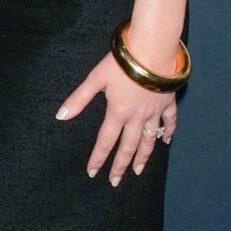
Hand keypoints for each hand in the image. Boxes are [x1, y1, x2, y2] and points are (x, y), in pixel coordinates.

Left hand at [55, 54, 177, 183]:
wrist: (153, 48)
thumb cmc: (123, 61)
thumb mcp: (97, 78)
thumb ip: (79, 98)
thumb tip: (61, 116)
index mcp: (117, 112)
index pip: (105, 141)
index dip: (98, 158)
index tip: (93, 173)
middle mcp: (136, 117)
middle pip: (127, 147)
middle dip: (120, 165)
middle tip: (116, 181)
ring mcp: (154, 111)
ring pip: (148, 140)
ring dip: (143, 156)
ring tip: (138, 170)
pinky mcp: (167, 102)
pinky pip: (169, 122)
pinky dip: (168, 132)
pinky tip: (166, 141)